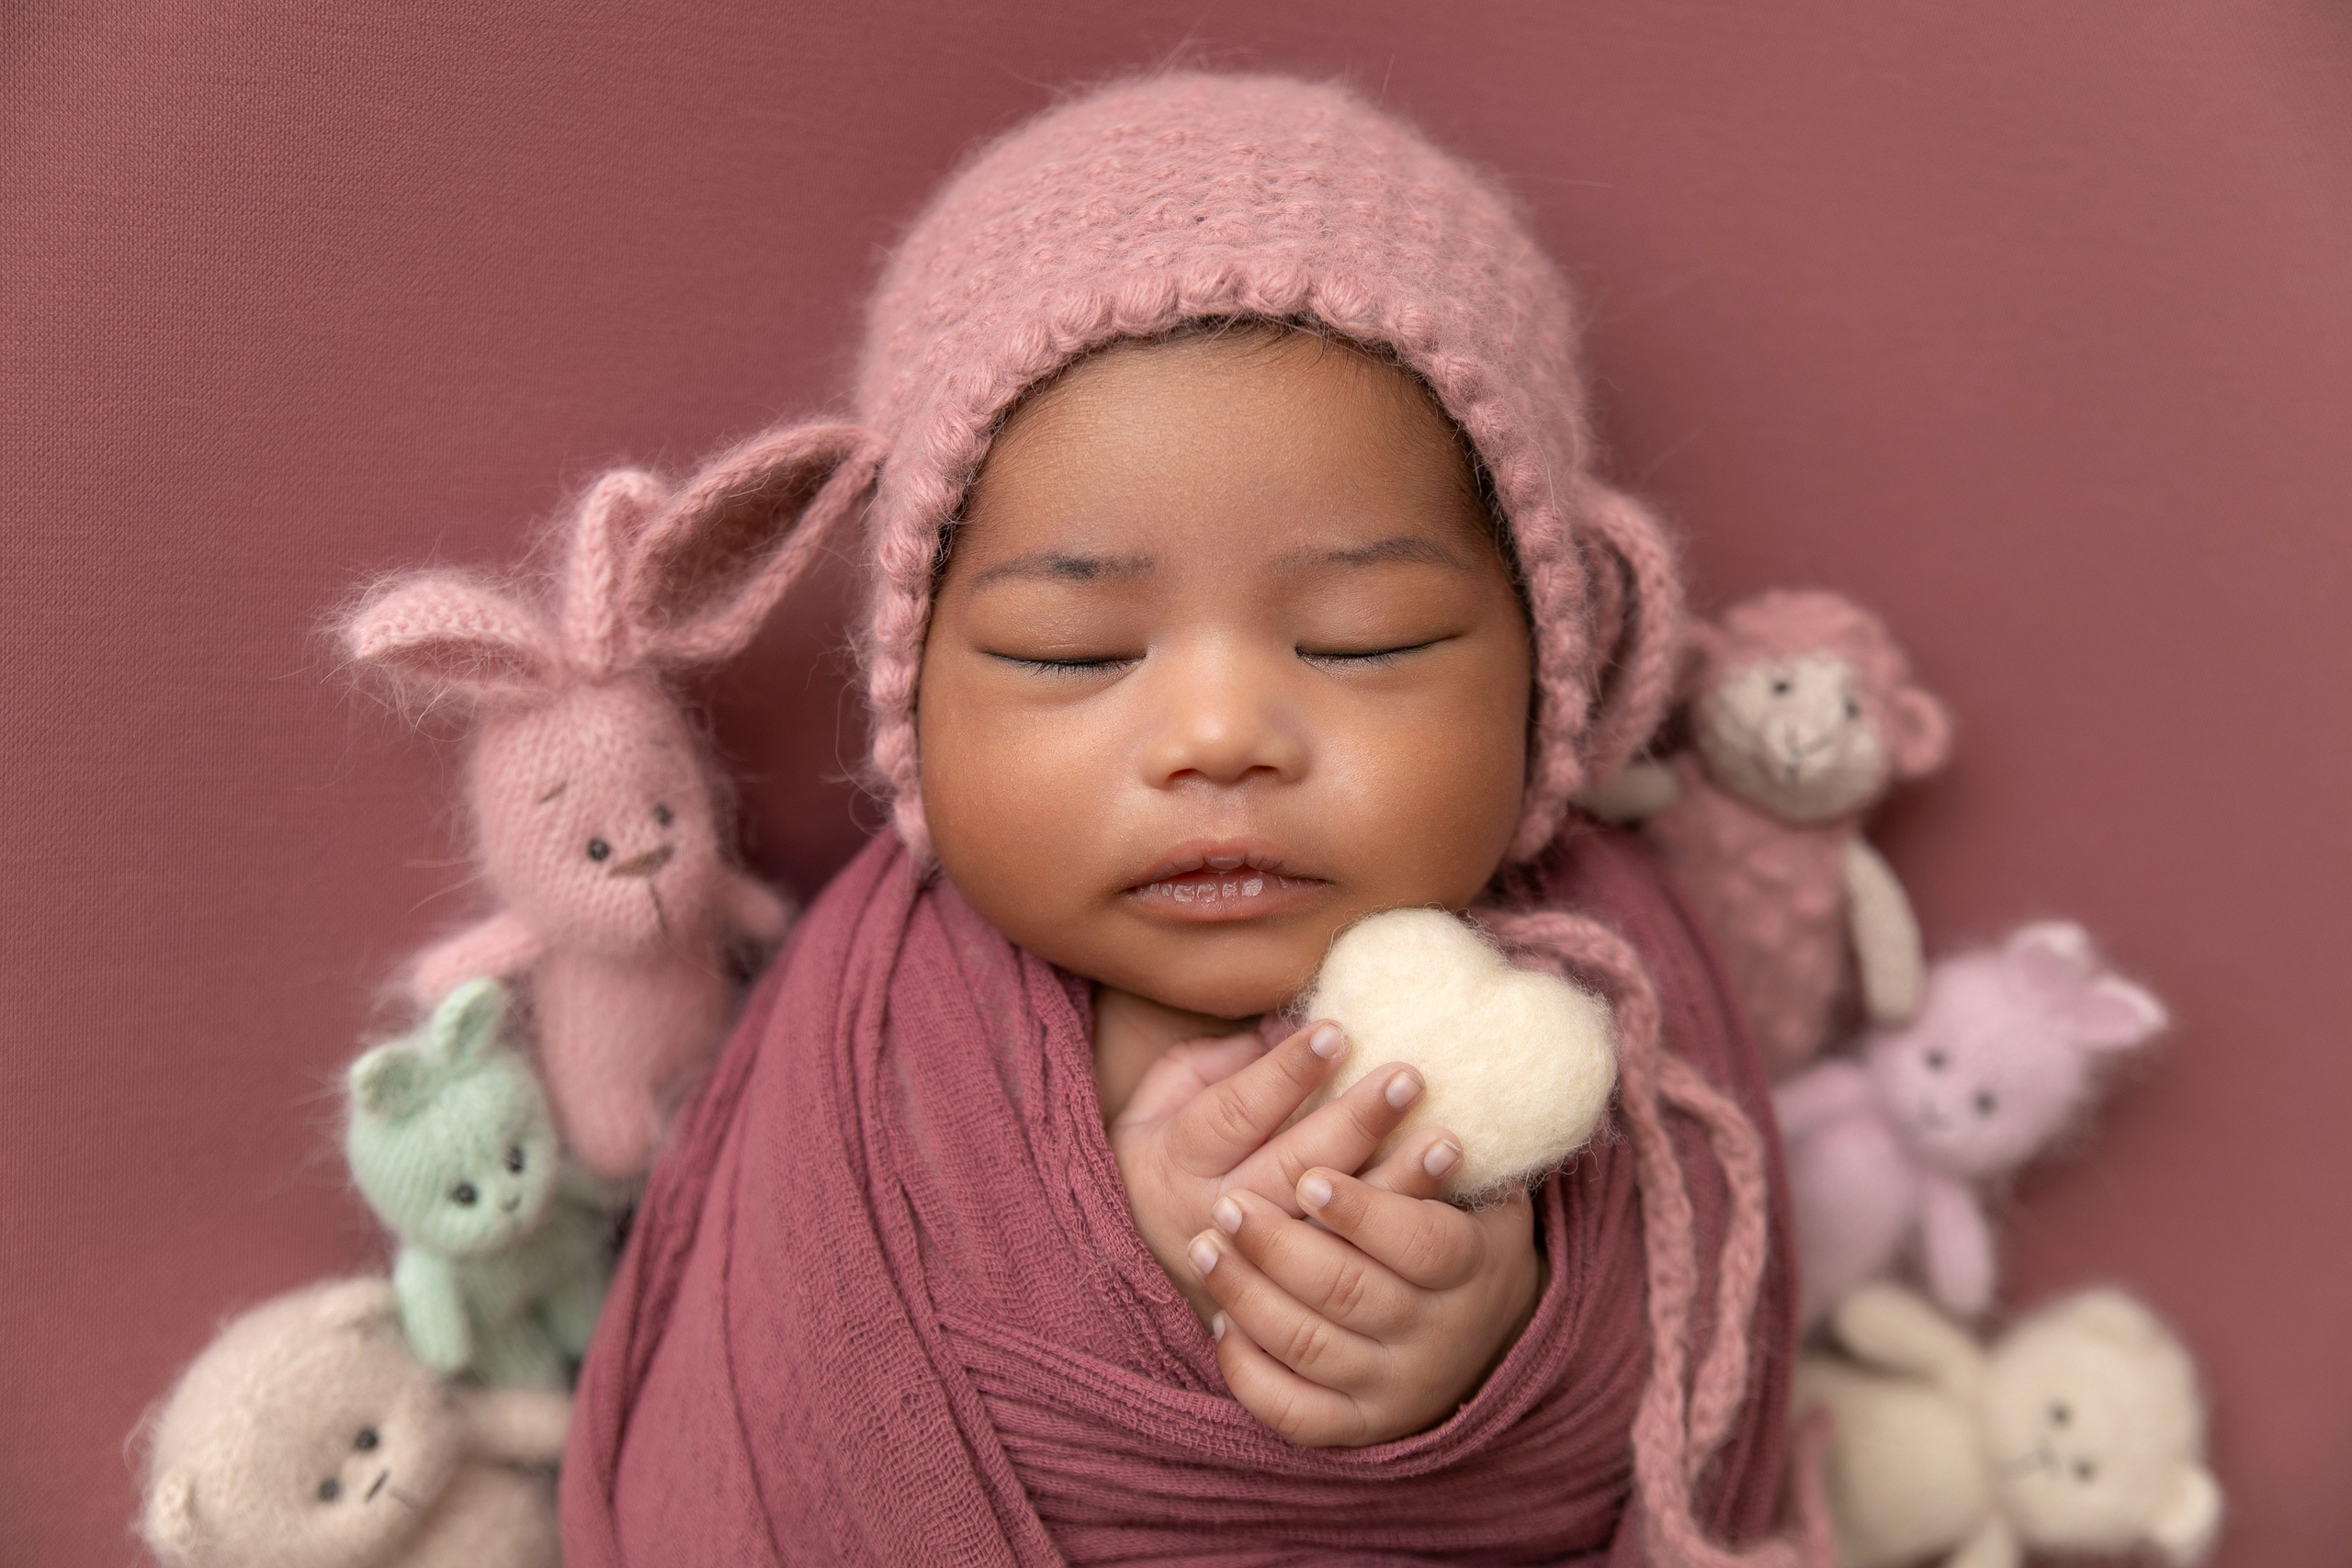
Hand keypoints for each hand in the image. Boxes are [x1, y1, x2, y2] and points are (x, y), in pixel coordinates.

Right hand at [1109, 1020, 1434, 1319]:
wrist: (1154, 1251)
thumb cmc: (1171, 1146)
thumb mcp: (1168, 1094)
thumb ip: (1223, 1058)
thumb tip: (1291, 1022)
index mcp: (1177, 1160)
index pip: (1235, 1111)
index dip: (1287, 1073)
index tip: (1339, 1031)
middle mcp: (1215, 1217)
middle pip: (1291, 1168)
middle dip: (1354, 1121)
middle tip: (1408, 1077)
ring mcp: (1259, 1266)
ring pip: (1330, 1228)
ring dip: (1394, 1182)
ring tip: (1444, 1142)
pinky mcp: (1297, 1298)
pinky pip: (1353, 1264)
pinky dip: (1400, 1231)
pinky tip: (1442, 1199)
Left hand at [1185, 1155, 1542, 1446]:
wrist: (1486, 1333)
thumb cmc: (1461, 1229)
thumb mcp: (1477, 1179)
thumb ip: (1438, 1133)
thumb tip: (1386, 1067)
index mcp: (1471, 1262)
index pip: (1421, 1241)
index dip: (1363, 1208)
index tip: (1310, 1176)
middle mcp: (1436, 1332)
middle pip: (1348, 1289)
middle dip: (1281, 1244)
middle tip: (1227, 1206)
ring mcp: (1392, 1383)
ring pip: (1307, 1344)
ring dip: (1248, 1294)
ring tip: (1205, 1246)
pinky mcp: (1354, 1424)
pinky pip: (1292, 1411)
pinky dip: (1250, 1371)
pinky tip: (1221, 1322)